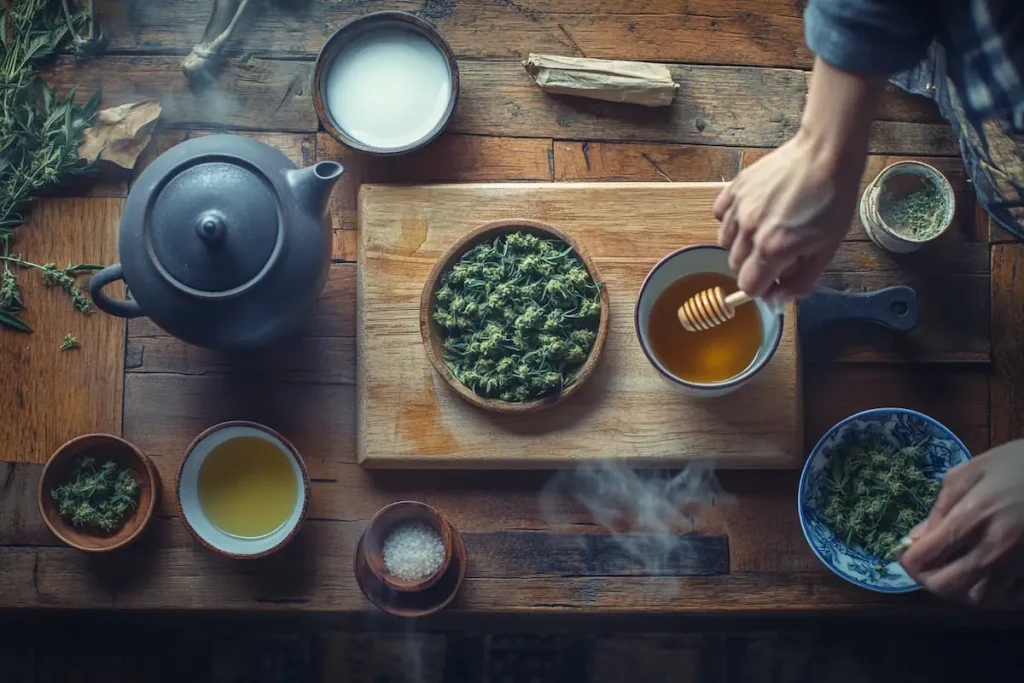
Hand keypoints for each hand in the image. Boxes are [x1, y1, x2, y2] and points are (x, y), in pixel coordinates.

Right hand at [713, 57, 885, 299]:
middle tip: (778, 252)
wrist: (827, 153)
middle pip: (736, 266)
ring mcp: (739, 207)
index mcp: (773, 248)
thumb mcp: (827, 248)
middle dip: (755, 266)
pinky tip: (751, 214)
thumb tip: (778, 299)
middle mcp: (750, 229)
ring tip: (764, 231)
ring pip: (726, 242)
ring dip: (742, 244)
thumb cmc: (833, 200)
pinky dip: (731, 220)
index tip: (776, 279)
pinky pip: (720, 215)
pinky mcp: (736, 188)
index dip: (763, 288)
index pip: (749, 286)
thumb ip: (801, 280)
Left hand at [901, 440, 1023, 607]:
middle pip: (948, 586)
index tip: (905, 554)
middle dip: (928, 581)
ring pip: (980, 599)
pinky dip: (994, 595)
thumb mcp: (972, 471)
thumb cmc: (1019, 463)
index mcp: (974, 517)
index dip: (908, 560)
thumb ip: (941, 506)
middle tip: (924, 569)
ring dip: (960, 592)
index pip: (927, 556)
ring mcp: (1021, 564)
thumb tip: (917, 537)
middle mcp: (996, 548)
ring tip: (954, 574)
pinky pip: (1011, 599)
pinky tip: (986, 578)